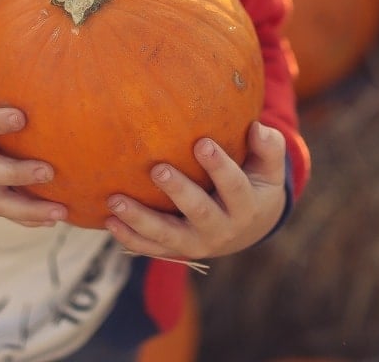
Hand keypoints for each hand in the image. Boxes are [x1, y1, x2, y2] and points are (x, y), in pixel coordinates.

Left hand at [105, 121, 286, 259]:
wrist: (249, 227)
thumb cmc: (256, 183)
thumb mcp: (269, 168)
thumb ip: (268, 147)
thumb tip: (256, 127)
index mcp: (245, 206)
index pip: (234, 187)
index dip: (219, 167)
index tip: (202, 143)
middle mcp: (221, 229)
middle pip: (199, 213)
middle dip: (178, 192)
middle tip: (157, 169)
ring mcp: (197, 244)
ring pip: (168, 236)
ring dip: (141, 220)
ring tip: (115, 200)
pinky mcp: (178, 251)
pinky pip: (152, 248)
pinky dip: (130, 238)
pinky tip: (109, 220)